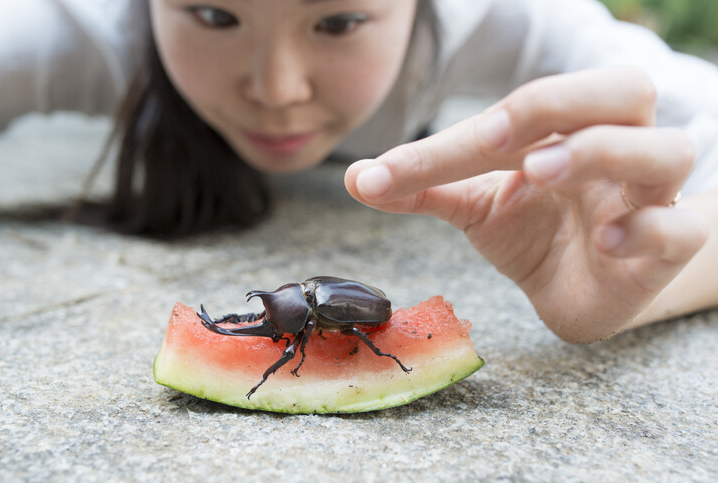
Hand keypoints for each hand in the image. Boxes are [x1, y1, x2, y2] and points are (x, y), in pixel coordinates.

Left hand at [345, 67, 707, 342]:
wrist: (579, 290)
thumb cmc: (535, 232)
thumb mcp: (474, 204)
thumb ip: (423, 186)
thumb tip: (356, 176)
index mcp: (566, 128)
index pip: (521, 112)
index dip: (455, 139)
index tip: (389, 172)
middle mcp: (616, 149)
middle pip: (622, 90)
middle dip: (557, 102)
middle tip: (495, 136)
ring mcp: (650, 197)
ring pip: (666, 149)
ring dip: (604, 152)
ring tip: (543, 171)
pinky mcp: (670, 247)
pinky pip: (679, 227)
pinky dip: (646, 227)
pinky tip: (605, 241)